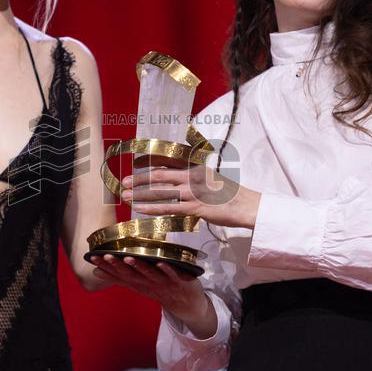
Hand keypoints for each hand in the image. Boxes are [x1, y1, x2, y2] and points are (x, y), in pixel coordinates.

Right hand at [90, 254, 217, 337]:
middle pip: (131, 274)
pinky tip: (160, 262)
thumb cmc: (160, 289)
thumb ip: (119, 277)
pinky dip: (167, 269)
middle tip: (106, 255)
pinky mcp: (179, 282)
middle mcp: (148, 284)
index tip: (92, 256)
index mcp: (138, 283)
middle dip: (117, 265)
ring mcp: (163, 283)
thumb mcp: (137, 284)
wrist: (188, 305)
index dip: (105, 266)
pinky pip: (172, 274)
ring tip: (128, 257)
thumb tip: (96, 272)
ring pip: (149, 274)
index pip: (118, 274)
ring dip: (139, 266)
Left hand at [121, 165, 260, 228]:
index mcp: (195, 166)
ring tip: (127, 196)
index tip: (135, 164)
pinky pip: (168, 208)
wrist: (246, 205)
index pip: (167, 160)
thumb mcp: (211, 176)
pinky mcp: (194, 207)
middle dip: (139, 178)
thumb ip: (194, 174)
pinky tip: (140, 209)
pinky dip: (152, 208)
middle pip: (159, 175)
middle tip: (125, 182)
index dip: (149, 162)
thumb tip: (180, 175)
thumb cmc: (229, 193)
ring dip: (141, 194)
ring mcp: (192, 191)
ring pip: (160, 192)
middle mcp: (191, 176)